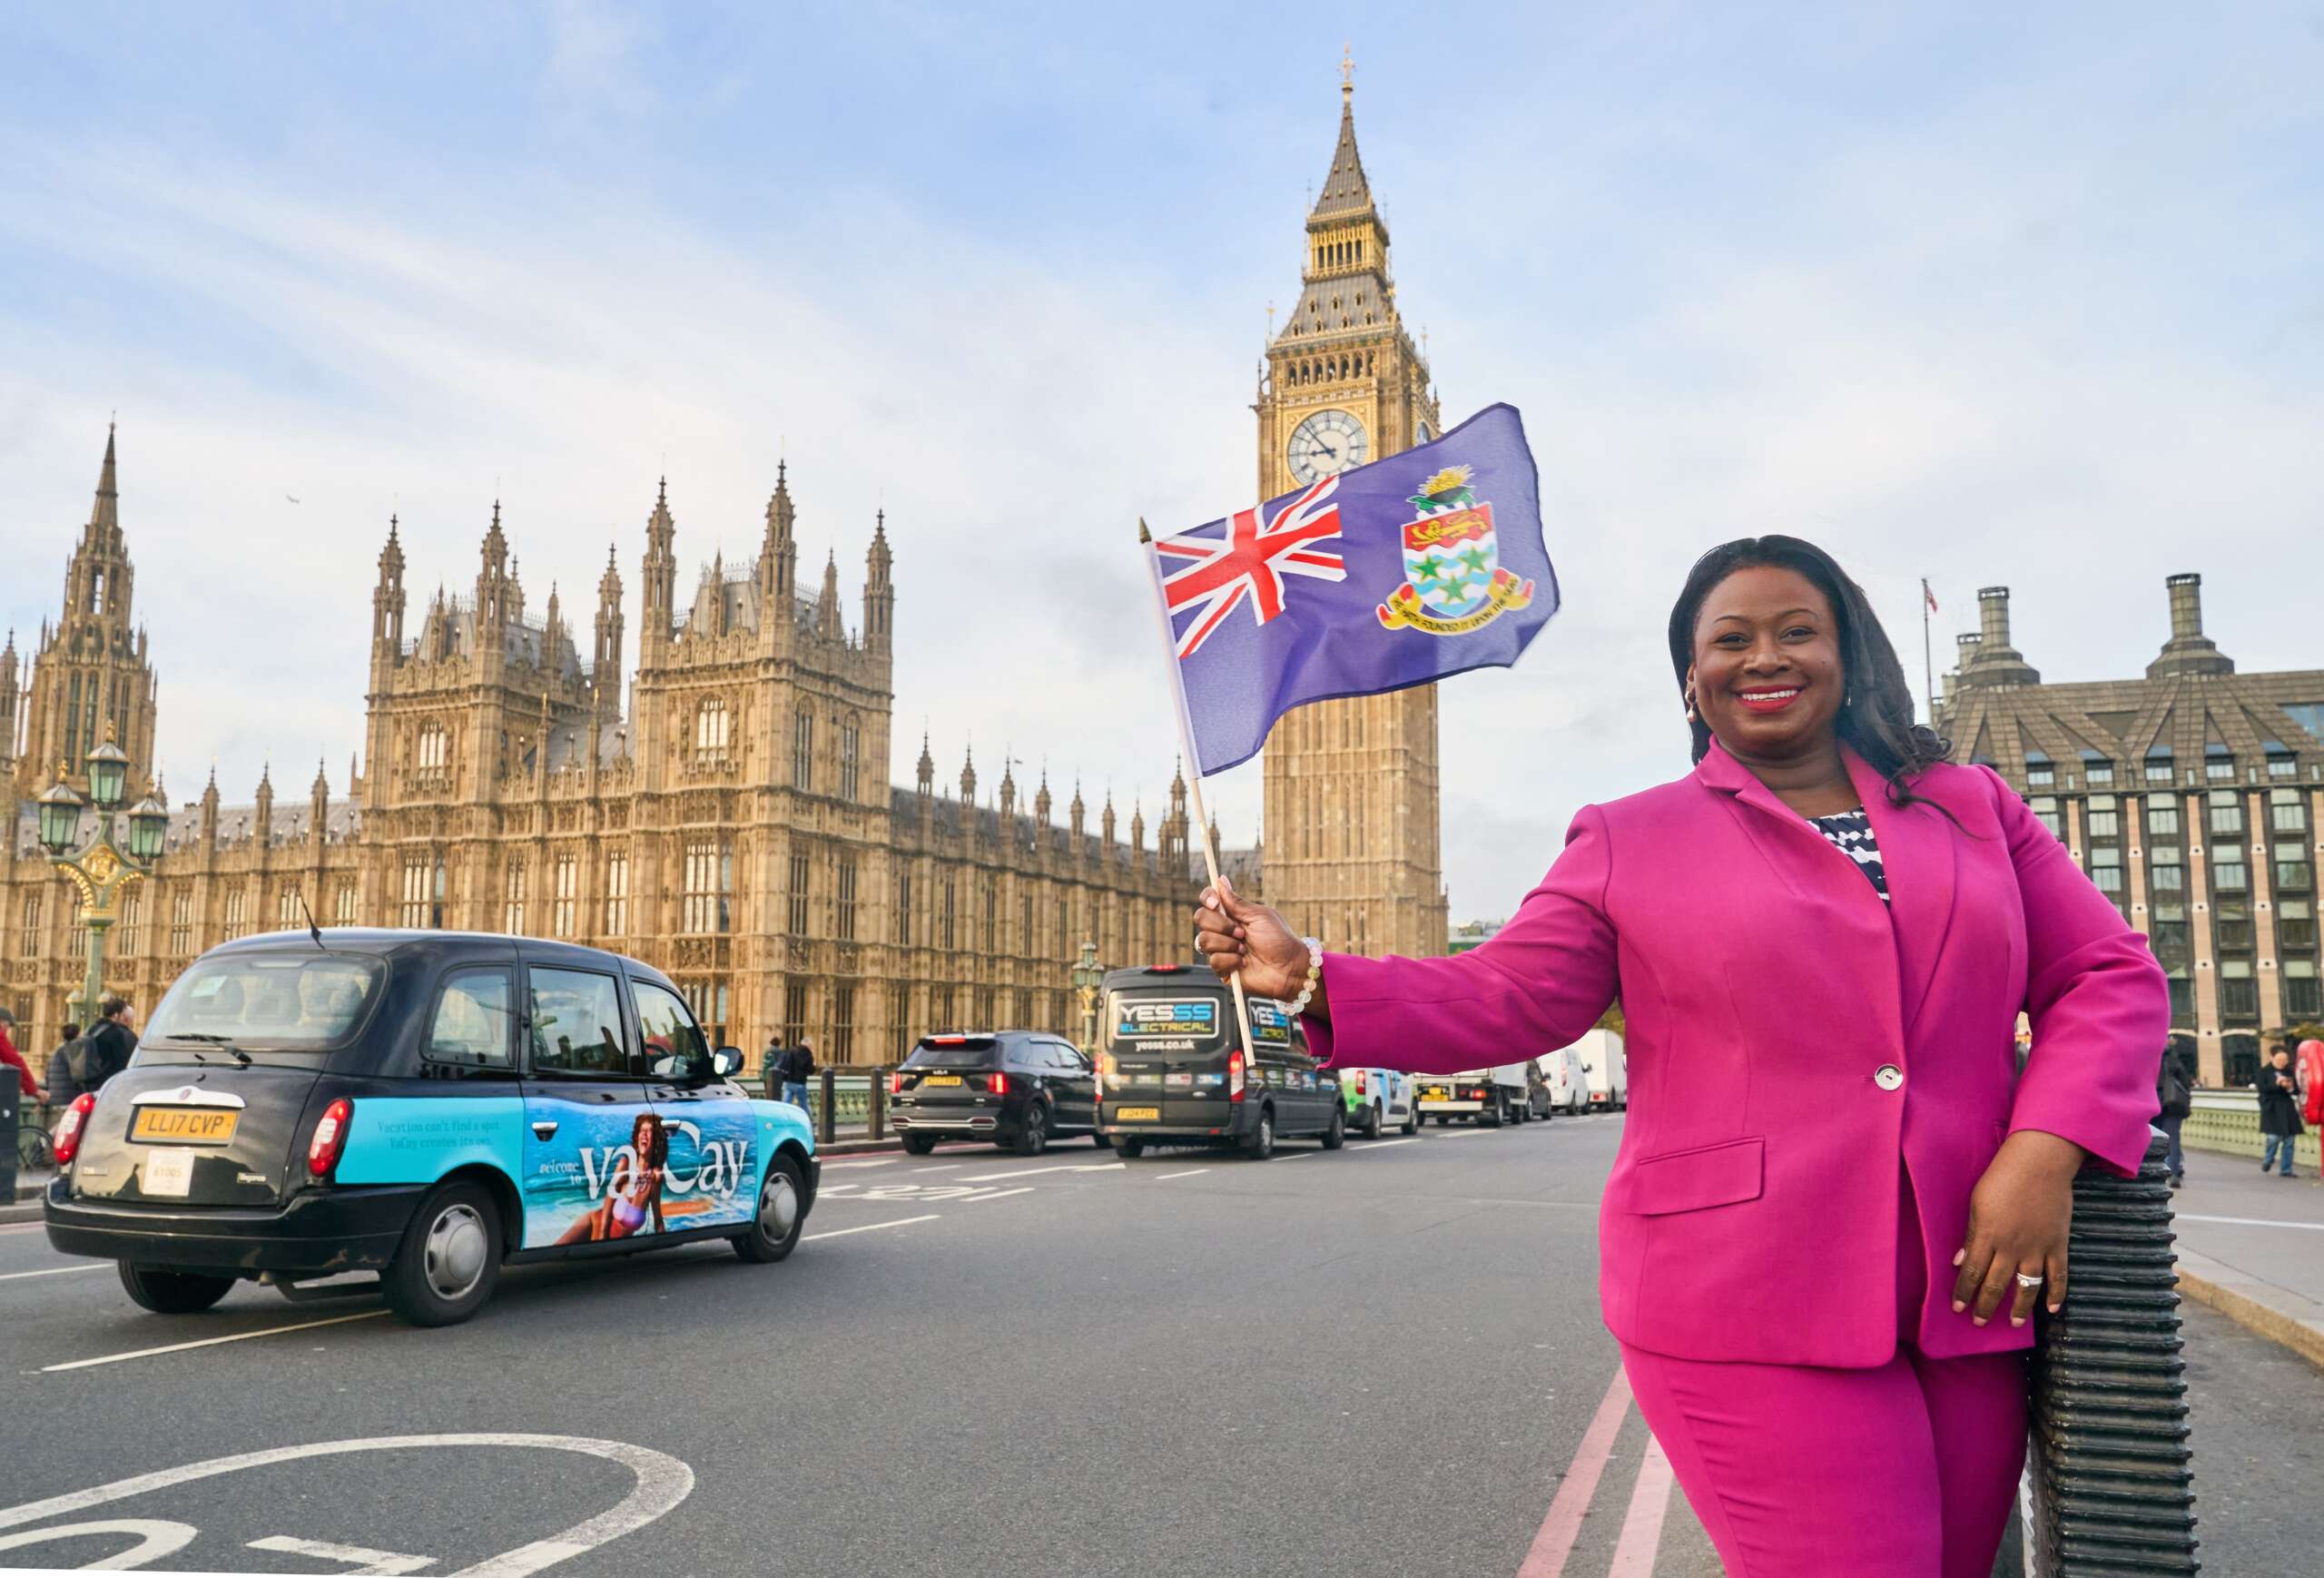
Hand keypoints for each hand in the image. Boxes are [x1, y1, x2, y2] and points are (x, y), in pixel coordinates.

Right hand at [1194, 876, 1311, 1001]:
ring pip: (1204, 940)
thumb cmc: (1280, 941)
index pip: (1209, 901)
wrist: (1288, 968)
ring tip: (1245, 949)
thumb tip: (1221, 880)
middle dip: (1221, 925)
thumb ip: (1237, 902)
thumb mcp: (1259, 916)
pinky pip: (1213, 961)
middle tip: (1242, 932)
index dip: (1207, 899)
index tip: (1215, 903)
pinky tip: (1243, 963)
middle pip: (1201, 918)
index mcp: (1232, 915)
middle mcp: (1223, 930)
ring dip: (1228, 944)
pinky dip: (1231, 961)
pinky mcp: (1222, 968)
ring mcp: (1221, 949)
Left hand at [1952, 1130, 2082, 1327]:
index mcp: (1988, 1236)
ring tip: (2012, 1324)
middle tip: (1978, 1322)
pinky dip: (2056, 1294)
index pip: (1972, 1273)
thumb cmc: (2002, 1178)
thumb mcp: (1977, 1203)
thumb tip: (1960, 1261)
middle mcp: (2011, 1248)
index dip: (1964, 1293)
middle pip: (1996, 1285)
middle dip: (1985, 1306)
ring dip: (2018, 1308)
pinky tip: (2050, 1310)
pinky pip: (2058, 1276)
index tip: (1957, 1308)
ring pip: (2026, 1287)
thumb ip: (1971, 1235)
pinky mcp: (2058, 1244)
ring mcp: (2037, 1248)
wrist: (2040, 1164)